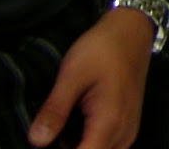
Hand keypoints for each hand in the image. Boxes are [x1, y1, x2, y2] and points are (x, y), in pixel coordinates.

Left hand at [27, 10, 152, 148]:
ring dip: (79, 146)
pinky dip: (88, 143)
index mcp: (109, 123)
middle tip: (50, 129)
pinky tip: (73, 127)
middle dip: (67, 148)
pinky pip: (107, 146)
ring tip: (60, 127)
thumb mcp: (72, 75)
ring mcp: (128, 131)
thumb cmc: (103, 49)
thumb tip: (35, 141)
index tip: (45, 141)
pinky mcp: (127, 126)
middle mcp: (123, 133)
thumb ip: (54, 111)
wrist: (132, 31)